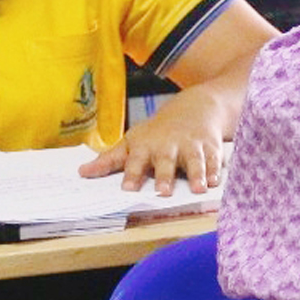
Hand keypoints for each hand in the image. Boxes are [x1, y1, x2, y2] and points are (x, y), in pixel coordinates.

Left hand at [81, 88, 224, 194]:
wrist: (195, 107)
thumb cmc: (158, 131)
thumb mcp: (133, 141)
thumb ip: (110, 160)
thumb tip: (82, 173)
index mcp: (146, 147)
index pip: (136, 161)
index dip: (132, 175)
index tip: (128, 189)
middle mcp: (168, 146)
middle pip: (166, 162)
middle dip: (165, 176)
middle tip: (163, 192)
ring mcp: (191, 145)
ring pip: (194, 161)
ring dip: (197, 174)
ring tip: (199, 189)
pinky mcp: (211, 146)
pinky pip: (215, 159)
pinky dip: (216, 170)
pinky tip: (216, 182)